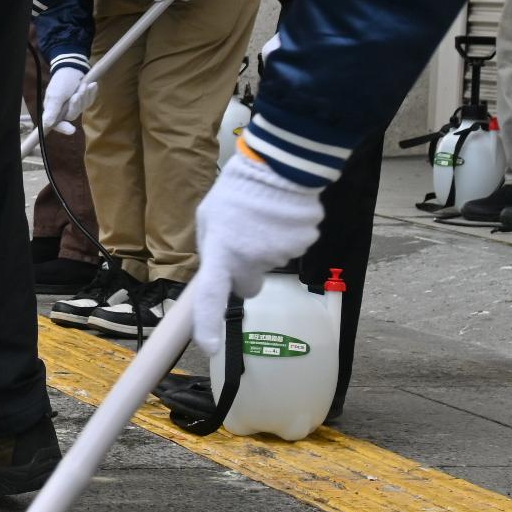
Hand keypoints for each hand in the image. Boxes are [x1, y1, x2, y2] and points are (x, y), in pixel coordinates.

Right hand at [40, 63, 93, 133]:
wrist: (72, 67)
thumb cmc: (62, 81)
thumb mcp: (56, 95)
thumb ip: (52, 110)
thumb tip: (46, 124)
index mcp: (53, 110)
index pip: (56, 124)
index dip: (63, 128)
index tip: (72, 130)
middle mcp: (62, 110)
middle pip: (72, 115)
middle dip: (77, 104)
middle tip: (78, 93)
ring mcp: (73, 105)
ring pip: (82, 108)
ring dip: (85, 96)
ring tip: (83, 85)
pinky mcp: (82, 100)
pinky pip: (89, 101)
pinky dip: (91, 93)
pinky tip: (92, 85)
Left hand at [190, 153, 326, 362]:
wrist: (277, 165)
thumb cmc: (236, 192)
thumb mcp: (209, 217)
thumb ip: (213, 248)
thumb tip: (220, 270)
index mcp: (222, 252)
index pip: (210, 295)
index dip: (207, 324)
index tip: (208, 346)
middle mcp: (251, 259)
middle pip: (250, 286)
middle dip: (247, 273)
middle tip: (245, 243)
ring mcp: (280, 253)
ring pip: (272, 264)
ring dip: (267, 247)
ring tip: (263, 218)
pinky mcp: (304, 244)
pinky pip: (293, 248)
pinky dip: (287, 236)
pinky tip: (281, 215)